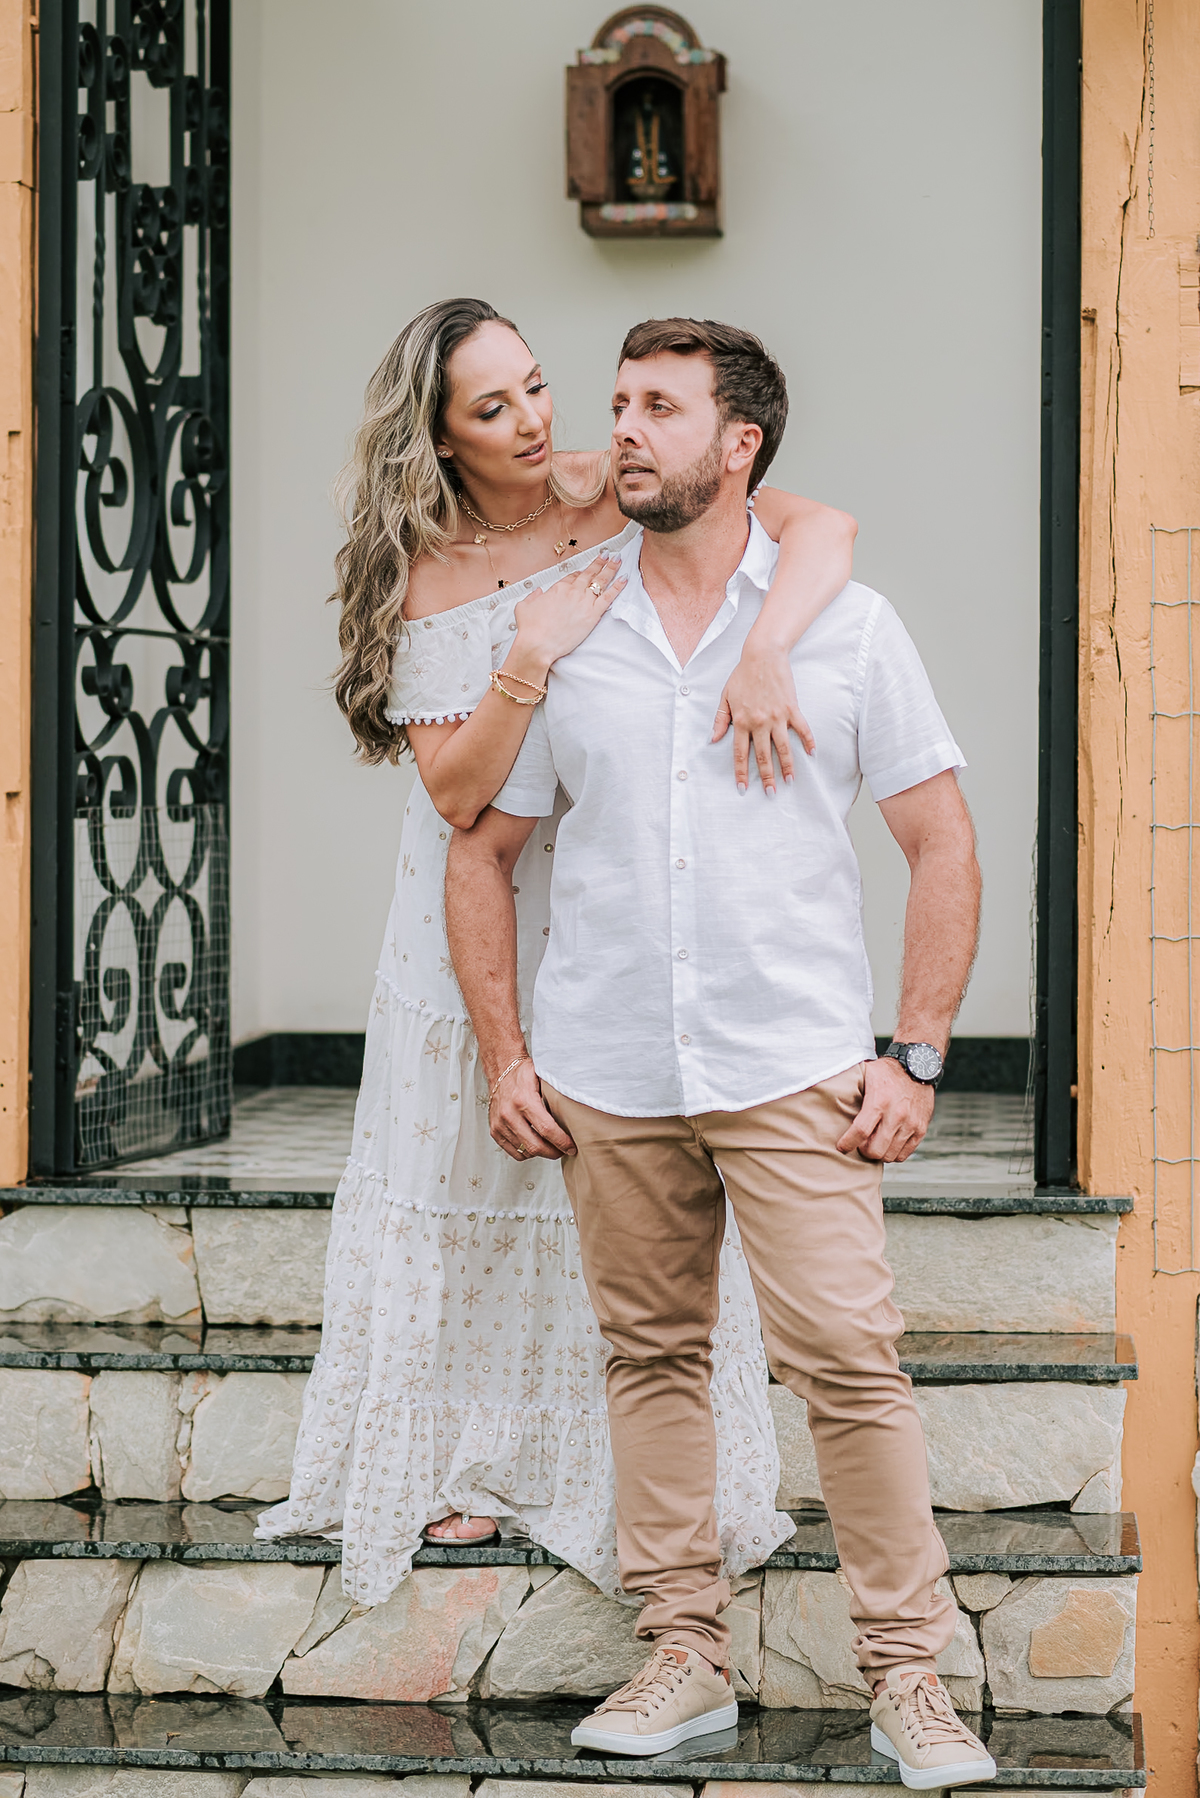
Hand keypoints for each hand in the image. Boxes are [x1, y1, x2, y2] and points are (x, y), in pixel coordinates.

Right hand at [489, 1059, 575, 1161]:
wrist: (500, 1069)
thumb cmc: (524, 1074)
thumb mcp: (543, 1080)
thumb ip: (556, 1098)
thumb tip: (576, 1114)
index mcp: (524, 1100)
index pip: (547, 1129)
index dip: (562, 1142)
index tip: (571, 1147)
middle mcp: (509, 1114)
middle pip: (535, 1145)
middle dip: (553, 1152)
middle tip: (563, 1150)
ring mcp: (500, 1124)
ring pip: (525, 1151)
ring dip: (541, 1152)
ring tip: (550, 1146)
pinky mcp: (494, 1130)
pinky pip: (513, 1152)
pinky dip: (526, 1152)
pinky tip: (534, 1144)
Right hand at [512, 556, 625, 669]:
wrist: (538, 644)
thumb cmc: (530, 629)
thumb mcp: (523, 607)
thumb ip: (532, 597)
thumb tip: (538, 592)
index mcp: (558, 588)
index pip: (572, 577)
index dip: (580, 573)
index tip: (586, 570)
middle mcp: (573, 591)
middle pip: (589, 574)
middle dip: (599, 562)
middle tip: (608, 555)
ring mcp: (584, 602)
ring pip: (601, 581)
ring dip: (611, 568)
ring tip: (619, 559)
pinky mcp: (592, 614)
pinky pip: (609, 597)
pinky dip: (618, 587)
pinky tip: (624, 579)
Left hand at [712, 640, 814, 794]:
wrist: (762, 656)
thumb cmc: (742, 675)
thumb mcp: (725, 697)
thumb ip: (720, 719)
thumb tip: (713, 739)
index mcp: (741, 721)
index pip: (741, 753)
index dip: (741, 772)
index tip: (742, 788)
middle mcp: (759, 722)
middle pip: (763, 756)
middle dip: (766, 777)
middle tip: (770, 793)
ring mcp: (777, 716)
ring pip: (783, 747)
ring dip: (786, 766)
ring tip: (790, 781)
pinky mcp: (791, 708)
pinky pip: (801, 728)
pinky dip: (807, 741)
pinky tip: (811, 753)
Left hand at [836, 1056, 934, 1161]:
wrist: (918, 1066)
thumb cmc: (887, 1072)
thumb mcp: (866, 1075)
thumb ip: (852, 1091)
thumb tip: (829, 1100)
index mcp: (879, 1101)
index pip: (860, 1131)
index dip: (848, 1143)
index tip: (842, 1147)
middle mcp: (897, 1114)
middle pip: (875, 1149)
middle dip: (863, 1151)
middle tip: (860, 1144)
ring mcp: (911, 1123)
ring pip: (890, 1155)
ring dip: (879, 1153)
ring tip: (873, 1144)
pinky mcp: (921, 1129)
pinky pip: (905, 1154)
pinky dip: (894, 1154)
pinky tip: (887, 1144)